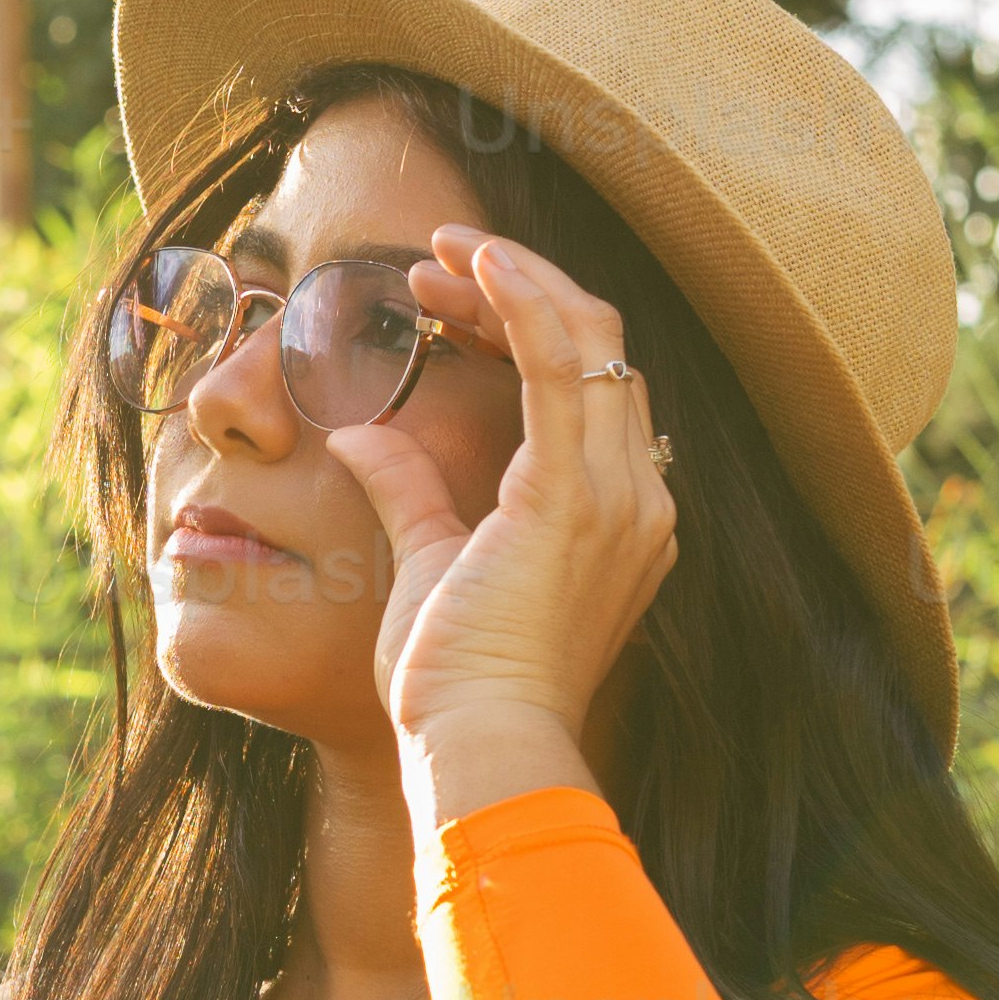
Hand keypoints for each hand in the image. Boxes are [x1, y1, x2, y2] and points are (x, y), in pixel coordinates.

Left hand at [328, 229, 676, 783]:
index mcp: (617, 514)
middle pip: (596, 347)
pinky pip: (562, 367)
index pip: (590, 384)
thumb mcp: (429, 565)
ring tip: (439, 252)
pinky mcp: (573, 496)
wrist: (481, 747)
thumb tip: (360, 436)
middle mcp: (638, 496)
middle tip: (434, 263)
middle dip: (514, 289)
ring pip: (587, 338)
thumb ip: (407, 493)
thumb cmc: (457, 682)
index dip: (522, 326)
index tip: (449, 302)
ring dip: (512, 281)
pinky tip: (480, 261)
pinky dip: (525, 302)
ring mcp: (618, 495)